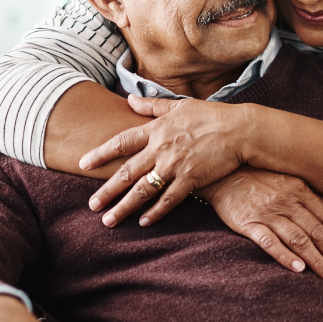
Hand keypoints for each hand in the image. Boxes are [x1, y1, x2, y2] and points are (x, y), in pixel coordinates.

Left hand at [80, 96, 251, 227]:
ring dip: (124, 207)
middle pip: (127, 172)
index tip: (83, 164)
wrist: (239, 130)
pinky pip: (169, 200)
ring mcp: (175, 166)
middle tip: (92, 205)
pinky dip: (155, 212)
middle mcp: (161, 149)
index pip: (121, 142)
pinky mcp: (191, 180)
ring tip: (109, 220)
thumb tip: (129, 99)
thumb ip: (152, 106)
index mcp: (156, 129)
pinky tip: (143, 222)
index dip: (101, 153)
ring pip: (143, 190)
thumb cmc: (210, 116)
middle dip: (107, 190)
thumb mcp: (179, 106)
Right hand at [199, 166, 322, 283]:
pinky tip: (298, 269)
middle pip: (317, 233)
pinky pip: (269, 242)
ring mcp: (268, 213)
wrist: (220, 174)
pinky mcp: (248, 223)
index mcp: (299, 191)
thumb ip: (313, 196)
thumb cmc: (257, 178)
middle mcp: (287, 202)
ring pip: (299, 240)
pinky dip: (285, 255)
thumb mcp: (288, 180)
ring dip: (317, 260)